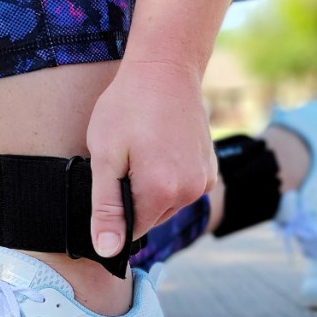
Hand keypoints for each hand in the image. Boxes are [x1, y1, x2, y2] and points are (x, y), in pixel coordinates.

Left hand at [87, 61, 217, 257]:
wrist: (166, 66)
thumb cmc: (128, 105)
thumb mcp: (105, 156)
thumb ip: (106, 207)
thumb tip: (108, 251)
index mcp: (163, 191)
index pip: (132, 230)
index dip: (114, 214)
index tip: (108, 183)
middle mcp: (191, 191)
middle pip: (151, 217)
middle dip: (133, 197)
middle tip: (123, 159)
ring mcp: (205, 179)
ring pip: (167, 203)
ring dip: (151, 187)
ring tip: (141, 150)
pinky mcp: (211, 167)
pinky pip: (183, 187)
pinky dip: (168, 176)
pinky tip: (158, 147)